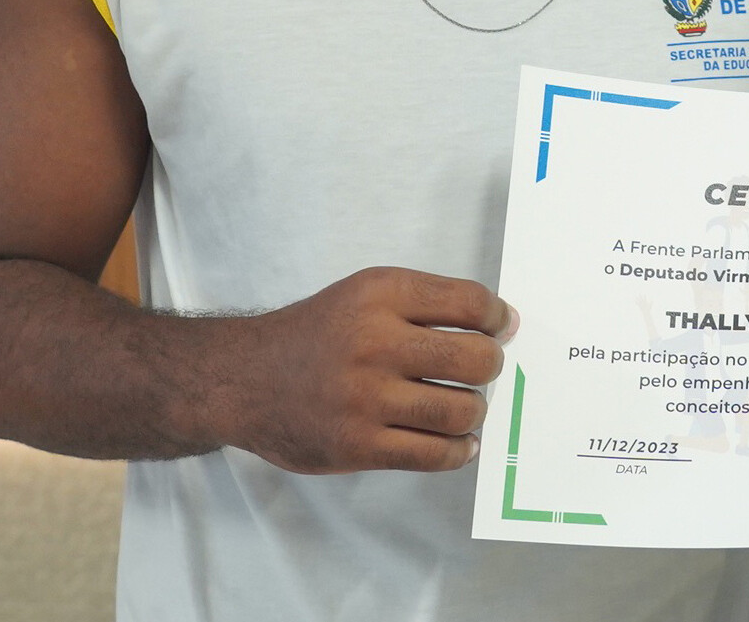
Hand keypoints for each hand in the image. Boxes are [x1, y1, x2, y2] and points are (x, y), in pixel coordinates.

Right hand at [222, 267, 514, 474]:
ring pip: (461, 411)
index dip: (498, 318)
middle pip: (476, 359)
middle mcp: (374, 343)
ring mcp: (365, 399)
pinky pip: (434, 455)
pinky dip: (458, 450)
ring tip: (462, 407)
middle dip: (490, 365)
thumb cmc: (319, 333)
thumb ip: (430, 302)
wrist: (244, 379)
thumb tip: (505, 325)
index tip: (502, 328)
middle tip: (481, 370)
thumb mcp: (366, 293)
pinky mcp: (358, 446)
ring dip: (473, 410)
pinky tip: (457, 442)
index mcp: (381, 295)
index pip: (471, 302)